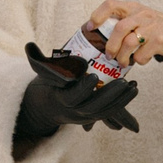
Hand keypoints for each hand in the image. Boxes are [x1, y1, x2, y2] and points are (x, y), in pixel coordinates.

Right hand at [17, 42, 141, 139]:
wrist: (49, 107)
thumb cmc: (48, 84)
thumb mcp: (41, 73)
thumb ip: (37, 59)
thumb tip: (29, 45)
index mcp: (61, 99)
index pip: (73, 96)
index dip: (84, 88)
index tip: (94, 76)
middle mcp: (74, 111)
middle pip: (94, 106)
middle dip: (110, 94)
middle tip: (124, 81)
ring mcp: (85, 116)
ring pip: (105, 110)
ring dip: (121, 99)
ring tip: (134, 86)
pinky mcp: (95, 116)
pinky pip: (111, 111)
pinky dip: (123, 102)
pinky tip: (133, 89)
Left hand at [87, 0, 162, 66]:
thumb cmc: (161, 28)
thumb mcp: (143, 18)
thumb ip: (126, 23)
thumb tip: (101, 38)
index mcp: (135, 8)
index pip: (110, 4)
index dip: (97, 15)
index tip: (90, 27)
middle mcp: (143, 15)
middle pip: (118, 28)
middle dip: (110, 46)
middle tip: (109, 55)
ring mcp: (152, 27)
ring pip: (129, 43)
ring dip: (122, 57)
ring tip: (123, 62)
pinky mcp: (161, 41)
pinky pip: (142, 55)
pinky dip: (139, 61)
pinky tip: (142, 60)